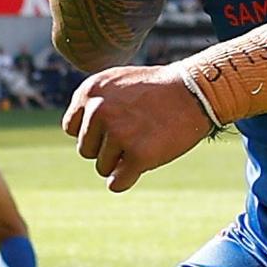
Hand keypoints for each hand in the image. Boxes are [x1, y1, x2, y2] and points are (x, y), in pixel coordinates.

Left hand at [64, 65, 213, 191]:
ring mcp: (119, 134)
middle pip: (87, 150)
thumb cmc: (157, 89)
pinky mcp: (138, 155)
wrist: (195, 91)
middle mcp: (99, 110)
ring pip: (102, 168)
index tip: (116, 125)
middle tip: (135, 133)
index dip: (94, 131)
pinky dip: (127, 180)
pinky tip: (142, 164)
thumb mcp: (118, 83)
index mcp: (91, 91)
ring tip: (144, 142)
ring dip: (121, 162)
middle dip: (108, 148)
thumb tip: (73, 133)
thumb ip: (93, 103)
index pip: (71, 128)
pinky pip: (117, 184)